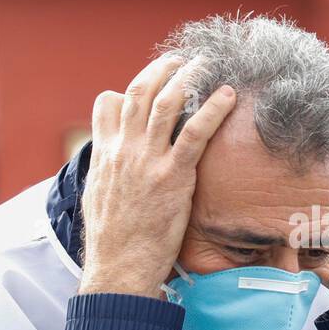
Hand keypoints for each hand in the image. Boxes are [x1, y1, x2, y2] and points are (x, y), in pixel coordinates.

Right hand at [78, 56, 236, 296]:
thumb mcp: (99, 199)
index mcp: (104, 155)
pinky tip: (229, 95)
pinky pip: (195, 133)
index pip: (109, 104)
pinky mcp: (172, 177)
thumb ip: (106, 172)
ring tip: (206, 64)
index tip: (149, 81)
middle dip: (161, 69)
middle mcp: (123, 151)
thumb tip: (111, 162)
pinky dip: (213, 109)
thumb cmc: (112, 242)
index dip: (129, 88)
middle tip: (181, 59)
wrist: (118, 269)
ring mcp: (147, 162)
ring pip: (167, 103)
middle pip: (140, 92)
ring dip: (189, 77)